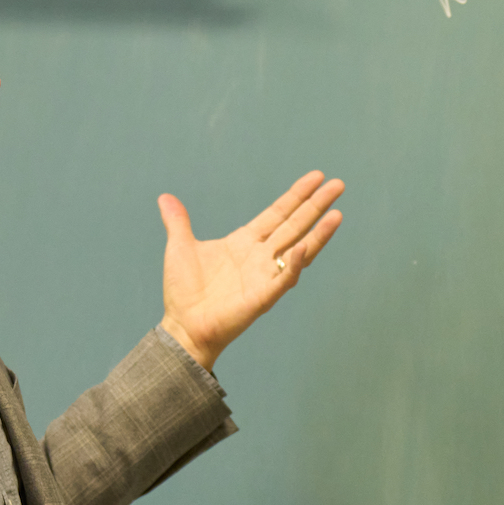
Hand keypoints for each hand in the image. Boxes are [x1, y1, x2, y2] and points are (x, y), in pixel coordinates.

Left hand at [155, 171, 345, 367]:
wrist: (182, 327)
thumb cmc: (184, 292)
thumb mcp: (180, 248)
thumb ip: (178, 222)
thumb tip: (165, 199)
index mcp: (245, 242)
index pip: (278, 213)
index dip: (297, 195)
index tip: (316, 177)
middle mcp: (261, 256)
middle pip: (295, 225)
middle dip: (316, 205)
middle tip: (338, 185)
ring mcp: (265, 276)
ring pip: (299, 249)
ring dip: (319, 233)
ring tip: (337, 215)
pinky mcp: (263, 297)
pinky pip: (283, 278)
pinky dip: (294, 263)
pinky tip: (304, 247)